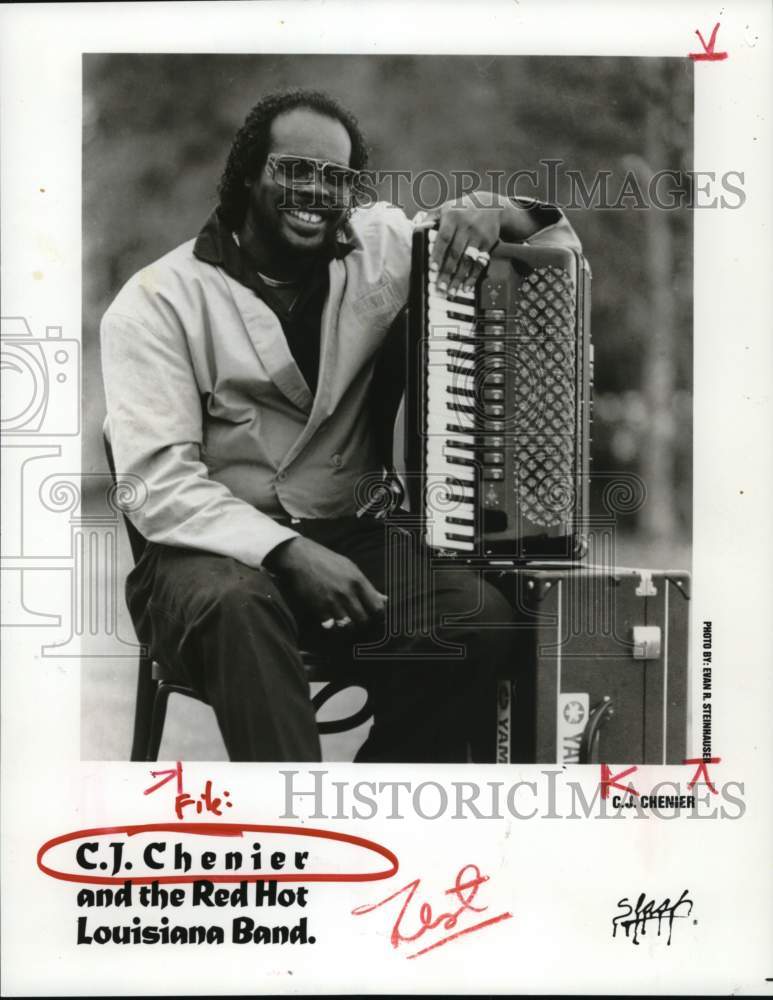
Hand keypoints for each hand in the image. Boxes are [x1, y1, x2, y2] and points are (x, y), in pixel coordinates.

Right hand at [265, 536, 386, 628]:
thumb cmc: (326, 560)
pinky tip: (329, 618)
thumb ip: (366, 585)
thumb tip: (384, 599)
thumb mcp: (349, 567)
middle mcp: (347, 592)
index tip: (373, 616)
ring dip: (346, 625)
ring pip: (347, 626)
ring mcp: (332, 601)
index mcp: (358, 580)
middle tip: (357, 618)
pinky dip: (331, 625)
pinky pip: (330, 626)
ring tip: (343, 620)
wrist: (299, 557)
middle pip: (363, 620)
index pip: (377, 607)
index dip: (377, 615)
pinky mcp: (318, 608)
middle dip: (361, 621)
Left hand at [423, 195, 501, 296]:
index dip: (438, 254)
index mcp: (453, 218)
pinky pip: (479, 263)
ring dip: (459, 278)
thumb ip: (431, 217)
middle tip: (441, 287)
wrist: (492, 206)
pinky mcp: (488, 243)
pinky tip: (466, 287)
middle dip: (447, 272)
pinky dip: (473, 277)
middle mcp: (466, 227)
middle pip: (455, 253)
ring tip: (451, 291)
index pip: (444, 238)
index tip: (432, 268)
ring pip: (468, 260)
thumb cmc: (463, 209)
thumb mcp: (447, 207)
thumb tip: (417, 227)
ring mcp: (478, 236)